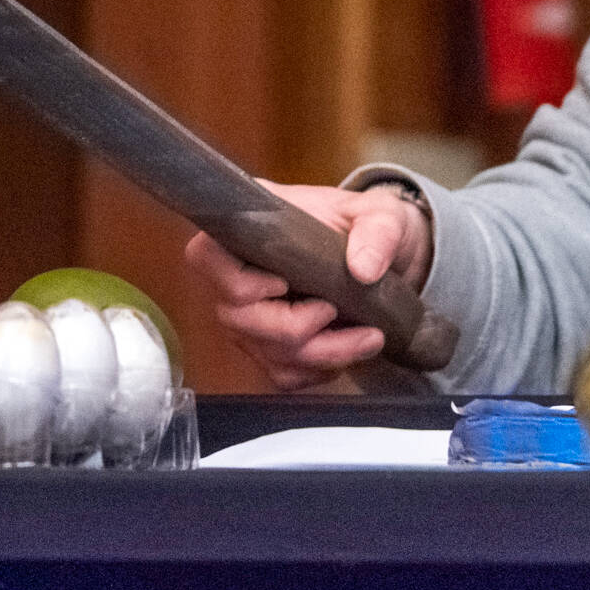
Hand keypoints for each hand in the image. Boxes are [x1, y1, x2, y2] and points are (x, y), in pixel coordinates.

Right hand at [182, 181, 433, 391]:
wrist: (384, 258)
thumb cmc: (368, 226)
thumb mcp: (383, 214)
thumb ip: (378, 232)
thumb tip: (363, 270)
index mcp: (250, 229)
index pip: (205, 256)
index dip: (240, 282)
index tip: (286, 282)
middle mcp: (237, 274)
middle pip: (237, 317)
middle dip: (295, 327)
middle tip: (340, 311)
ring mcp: (250, 315)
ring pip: (264, 351)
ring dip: (320, 353)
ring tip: (367, 337)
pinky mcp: (270, 347)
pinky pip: (282, 375)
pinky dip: (317, 371)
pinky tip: (347, 352)